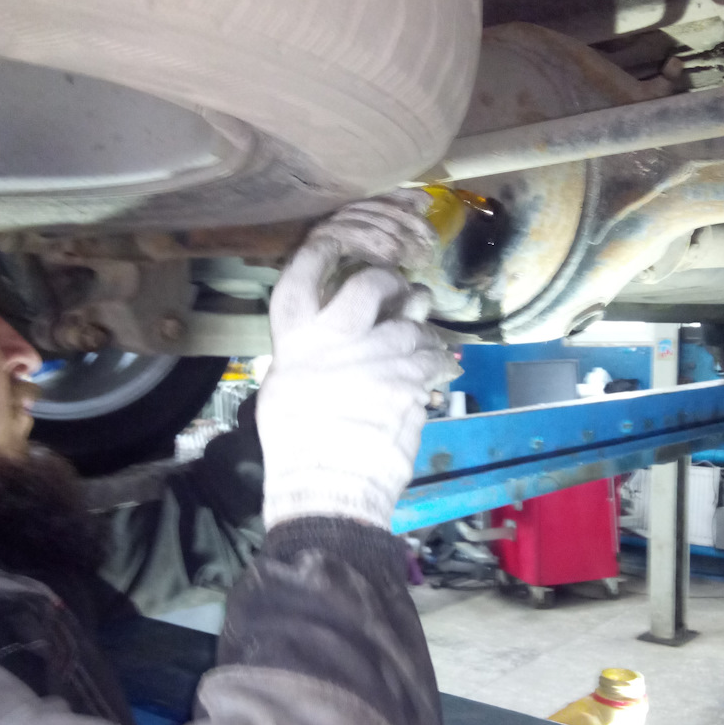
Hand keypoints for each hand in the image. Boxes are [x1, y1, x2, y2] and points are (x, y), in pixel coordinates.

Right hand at [258, 193, 457, 530]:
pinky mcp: (411, 382)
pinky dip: (439, 360)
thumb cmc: (299, 448)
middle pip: (370, 284)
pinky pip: (433, 358)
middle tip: (402, 289)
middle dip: (390, 283)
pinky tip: (440, 367)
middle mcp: (337, 340)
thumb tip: (326, 343)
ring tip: (423, 321)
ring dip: (422, 320)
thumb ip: (307, 356)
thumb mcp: (284, 390)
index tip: (341, 239)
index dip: (325, 246)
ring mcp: (378, 359)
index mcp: (297, 341)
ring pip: (411, 321)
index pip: (303, 272)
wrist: (330, 485)